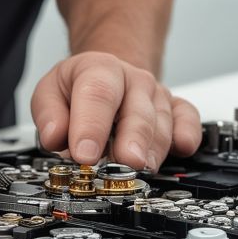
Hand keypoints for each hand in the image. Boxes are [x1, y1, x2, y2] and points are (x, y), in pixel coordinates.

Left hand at [31, 52, 200, 170]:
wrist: (107, 75)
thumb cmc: (78, 88)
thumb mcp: (49, 93)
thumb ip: (48, 115)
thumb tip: (54, 137)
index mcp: (99, 69)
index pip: (97, 94)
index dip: (91, 126)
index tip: (84, 154)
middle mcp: (133, 80)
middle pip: (137, 112)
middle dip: (132, 141)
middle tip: (124, 164)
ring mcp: (156, 95)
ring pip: (161, 125)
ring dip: (151, 151)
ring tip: (138, 170)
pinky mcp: (175, 111)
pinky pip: (188, 121)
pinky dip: (187, 135)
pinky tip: (182, 147)